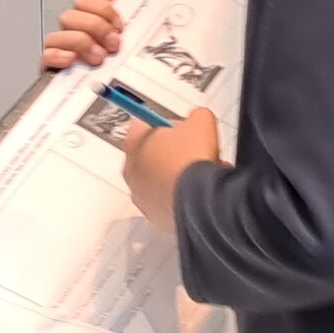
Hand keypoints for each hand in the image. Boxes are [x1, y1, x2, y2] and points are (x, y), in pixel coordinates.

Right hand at [42, 0, 123, 70]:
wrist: (104, 93)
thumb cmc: (113, 61)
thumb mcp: (120, 37)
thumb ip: (116, 17)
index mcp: (86, 20)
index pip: (85, 1)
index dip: (103, 9)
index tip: (119, 26)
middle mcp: (70, 33)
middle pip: (70, 16)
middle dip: (95, 27)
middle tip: (112, 43)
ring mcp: (59, 49)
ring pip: (56, 34)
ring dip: (80, 43)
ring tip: (99, 56)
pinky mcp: (51, 68)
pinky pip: (45, 57)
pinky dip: (58, 56)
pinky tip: (72, 59)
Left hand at [120, 106, 222, 229]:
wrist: (197, 199)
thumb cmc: (191, 159)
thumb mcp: (201, 120)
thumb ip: (194, 116)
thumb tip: (197, 121)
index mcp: (134, 143)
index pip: (144, 124)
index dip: (167, 124)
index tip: (181, 128)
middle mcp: (131, 171)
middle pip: (153, 154)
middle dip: (175, 152)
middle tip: (195, 150)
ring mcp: (141, 196)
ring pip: (161, 179)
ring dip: (180, 174)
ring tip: (202, 173)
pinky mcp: (154, 216)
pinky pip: (168, 200)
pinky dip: (182, 195)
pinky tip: (200, 190)